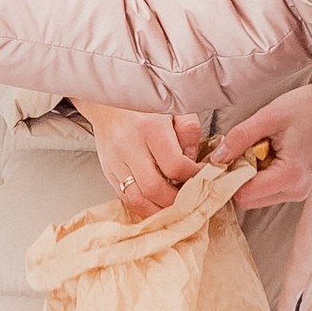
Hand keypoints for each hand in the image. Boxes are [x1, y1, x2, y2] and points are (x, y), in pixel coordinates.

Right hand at [82, 101, 202, 218]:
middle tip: (191, 198)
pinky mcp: (107, 170)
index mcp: (150, 127)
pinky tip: (156, 204)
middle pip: (154, 188)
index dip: (194, 177)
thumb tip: (193, 161)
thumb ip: (189, 132)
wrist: (107, 100)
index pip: (175, 166)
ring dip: (158, 210)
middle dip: (177, 201)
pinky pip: (124, 198)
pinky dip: (143, 207)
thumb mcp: (174, 108)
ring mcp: (115, 160)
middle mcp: (129, 146)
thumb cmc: (144, 104)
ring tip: (174, 207)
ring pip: (136, 199)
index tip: (204, 177)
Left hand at [213, 79, 311, 209]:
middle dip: (234, 178)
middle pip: (247, 200)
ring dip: (244, 177)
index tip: (216, 160)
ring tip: (251, 149)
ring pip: (254, 197)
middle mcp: (295, 191)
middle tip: (233, 151)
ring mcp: (297, 191)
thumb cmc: (304, 108)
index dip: (225, 179)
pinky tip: (259, 155)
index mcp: (290, 176)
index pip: (244, 195)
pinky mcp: (295, 187)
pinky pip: (265, 190)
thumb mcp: (268, 117)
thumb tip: (216, 158)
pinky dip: (255, 176)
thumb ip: (240, 138)